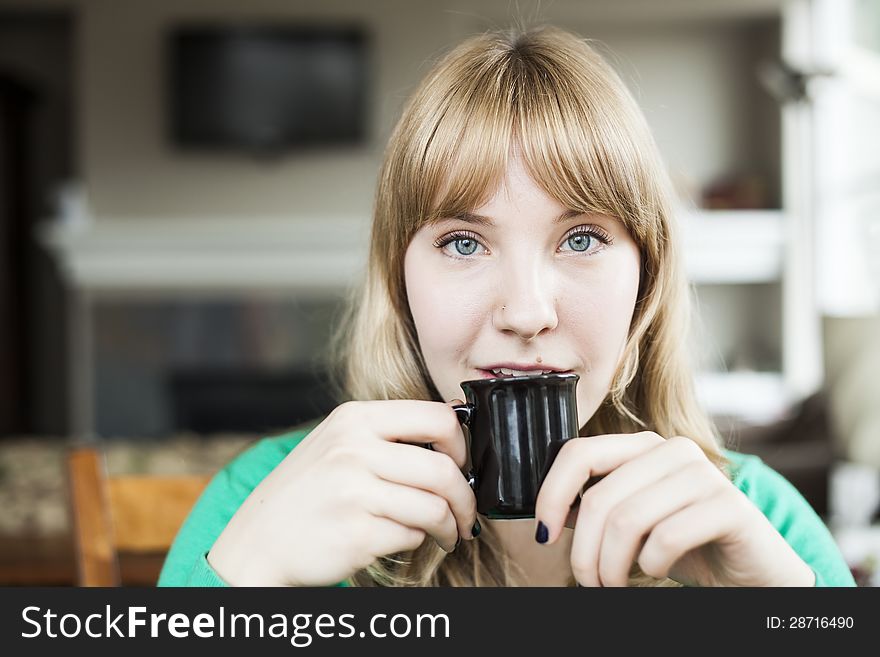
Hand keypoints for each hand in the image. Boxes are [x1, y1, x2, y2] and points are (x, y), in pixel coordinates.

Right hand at [207, 400, 476, 585]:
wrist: (256, 543)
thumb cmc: (305, 494)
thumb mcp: (337, 444)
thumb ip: (386, 437)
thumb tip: (453, 444)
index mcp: (354, 418)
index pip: (437, 418)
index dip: (462, 445)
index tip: (463, 464)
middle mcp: (353, 449)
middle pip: (444, 469)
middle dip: (465, 498)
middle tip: (467, 513)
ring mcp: (353, 491)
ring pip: (435, 508)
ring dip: (450, 526)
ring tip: (447, 533)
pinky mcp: (356, 532)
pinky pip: (412, 536)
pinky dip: (416, 541)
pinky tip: (402, 539)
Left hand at [535, 432, 815, 586]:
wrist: (751, 570)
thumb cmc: (684, 544)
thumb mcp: (631, 521)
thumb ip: (594, 506)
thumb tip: (545, 510)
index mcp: (643, 445)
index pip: (580, 452)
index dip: (552, 493)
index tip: (544, 531)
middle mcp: (673, 449)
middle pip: (600, 497)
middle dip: (584, 551)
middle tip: (589, 581)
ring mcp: (705, 473)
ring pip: (628, 520)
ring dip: (612, 565)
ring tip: (614, 584)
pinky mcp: (730, 506)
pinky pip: (667, 537)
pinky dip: (651, 564)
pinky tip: (656, 569)